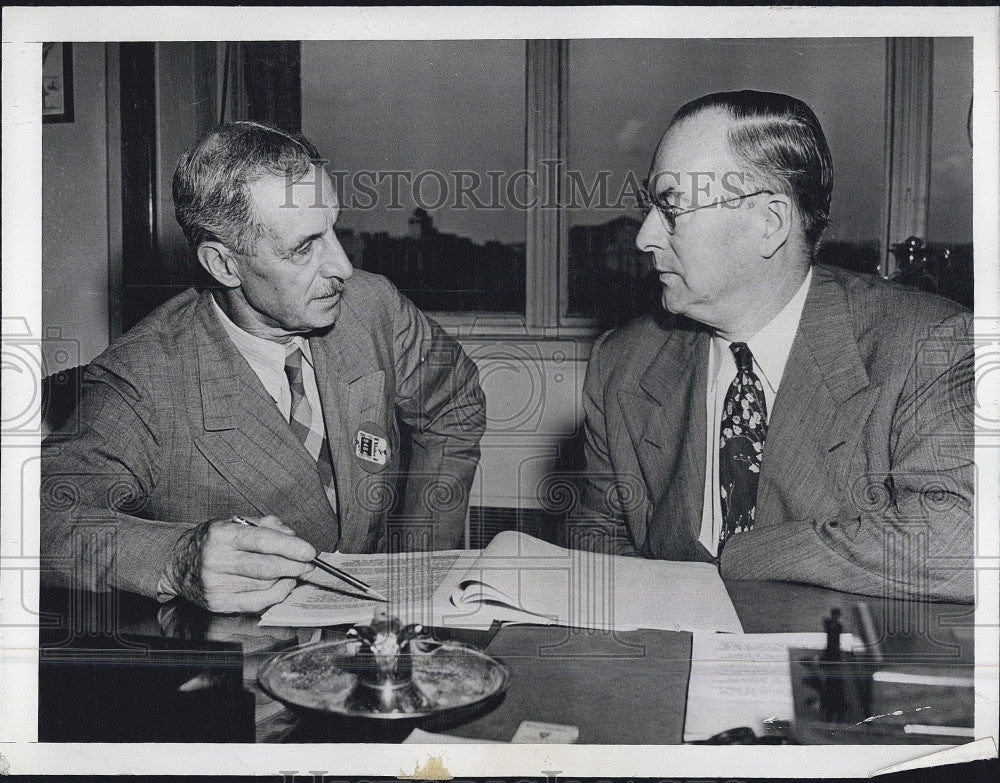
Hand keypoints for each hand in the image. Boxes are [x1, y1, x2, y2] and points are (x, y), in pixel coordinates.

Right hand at [168, 515, 316, 612]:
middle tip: (310, 564)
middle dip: (294, 566)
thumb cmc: (212, 541)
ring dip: (286, 579)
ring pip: (264, 585)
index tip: (309, 551)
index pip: (261, 541)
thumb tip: (293, 538)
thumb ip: (267, 526)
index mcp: (221, 535)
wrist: (178, 563)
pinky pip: (256, 603)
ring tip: (295, 571)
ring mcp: (215, 585)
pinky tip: (284, 585)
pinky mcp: (217, 604)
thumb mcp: (235, 522)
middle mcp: (215, 560)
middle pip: (265, 567)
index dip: (289, 547)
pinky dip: (276, 594)